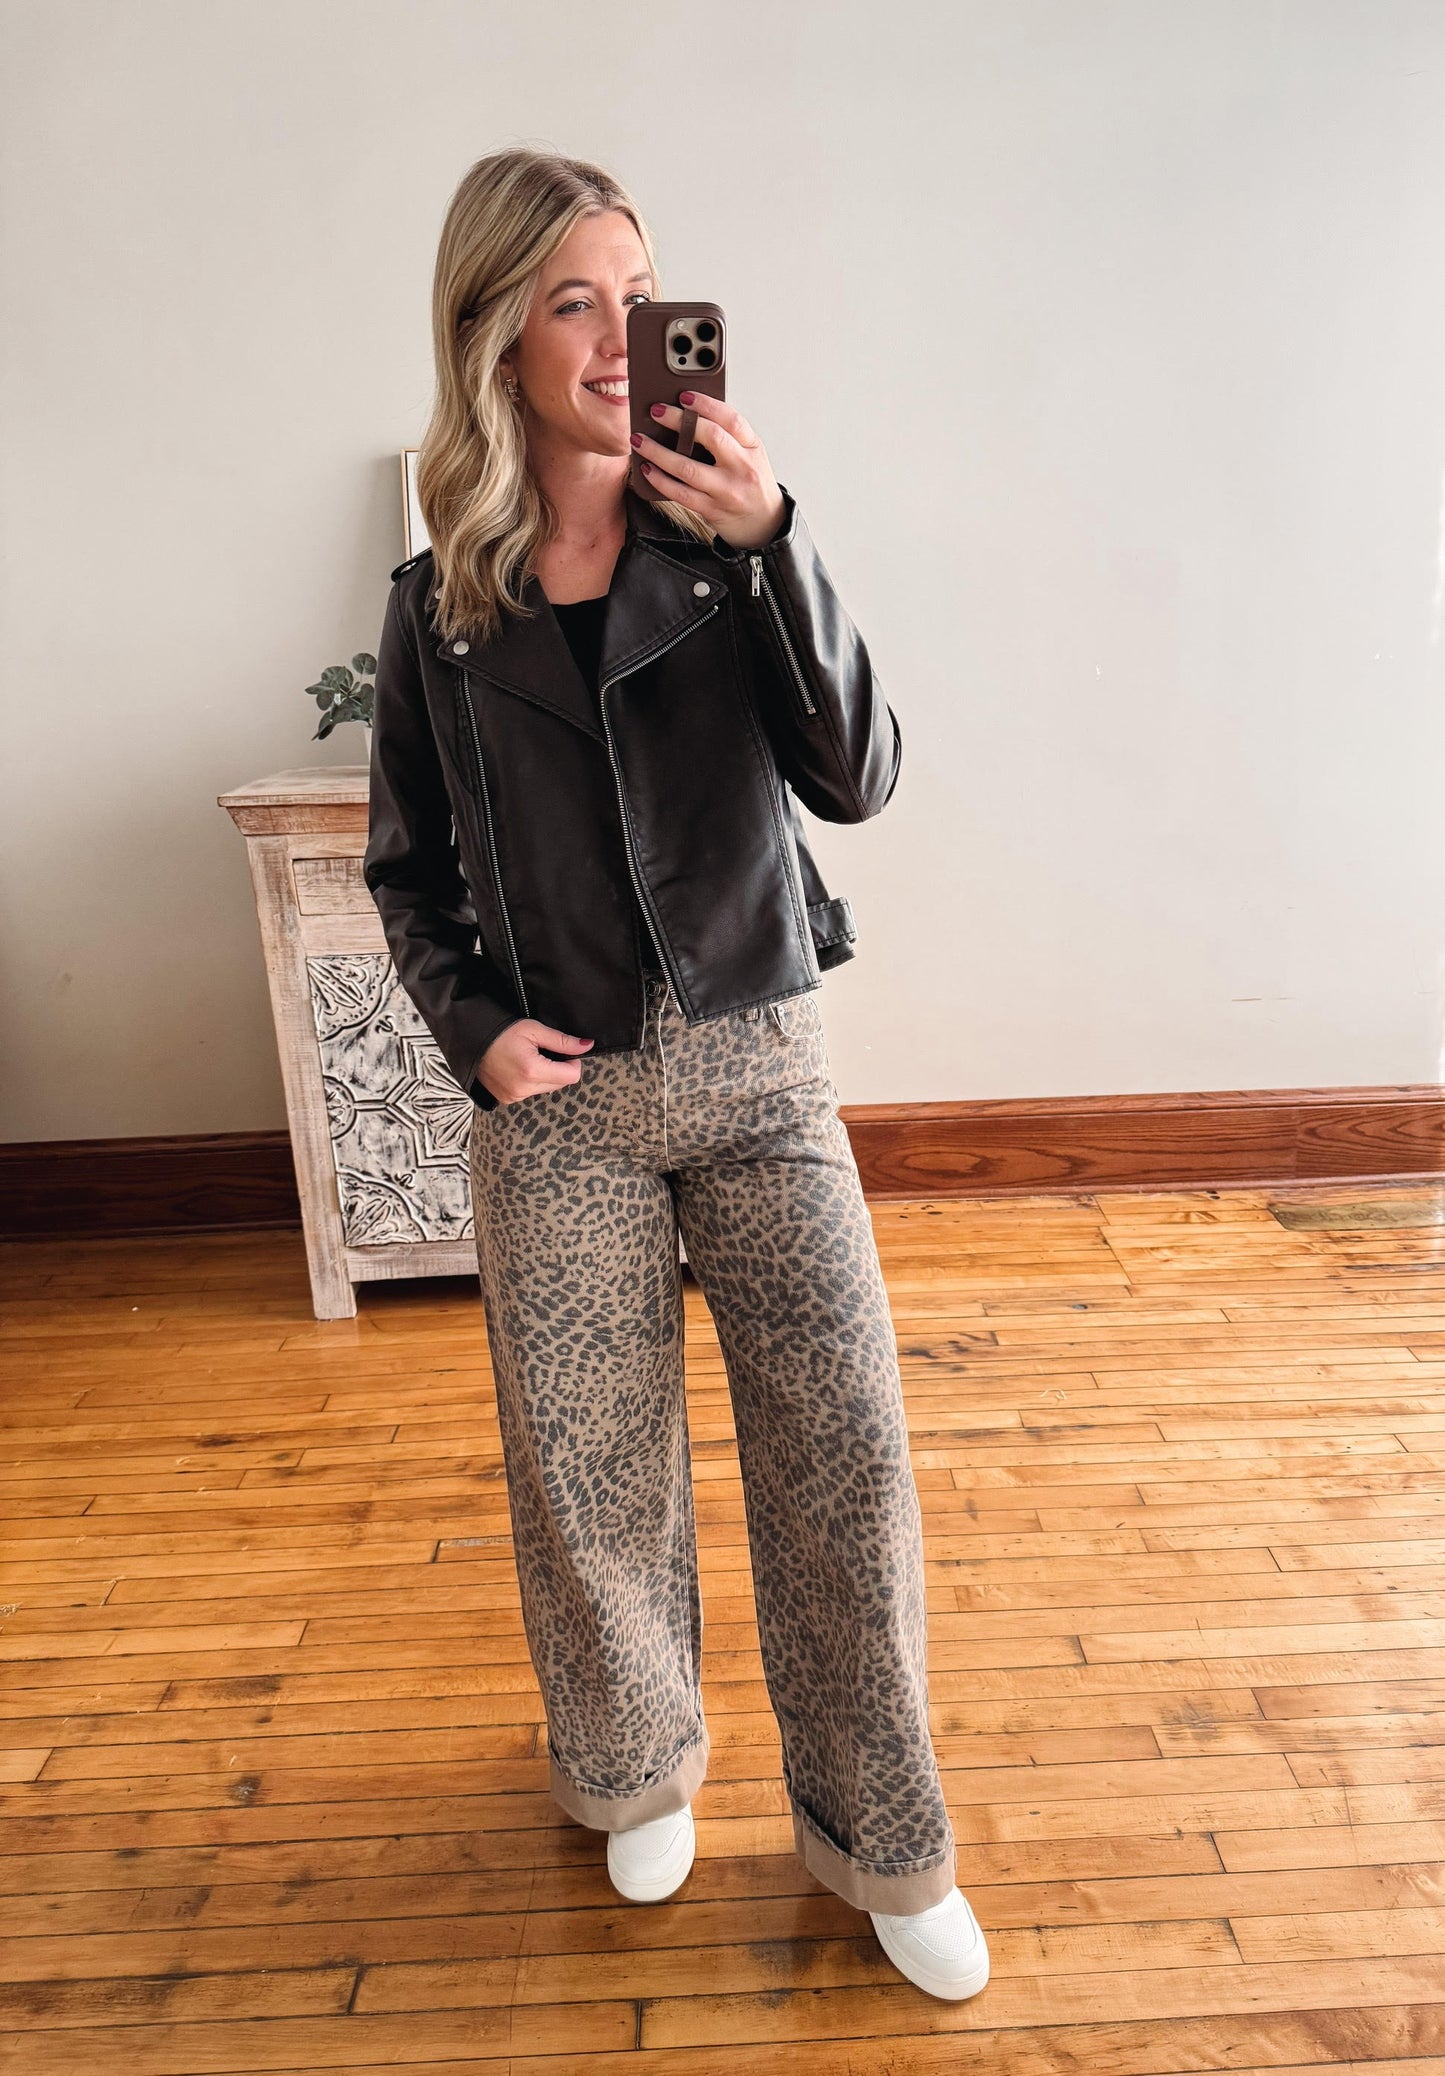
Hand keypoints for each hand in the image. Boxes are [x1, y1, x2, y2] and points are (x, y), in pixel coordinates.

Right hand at [477, 1018, 592, 1105]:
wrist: (470, 1040)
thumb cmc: (501, 1031)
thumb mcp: (534, 1030)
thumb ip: (563, 1041)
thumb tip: (587, 1046)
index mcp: (532, 1071)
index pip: (571, 1076)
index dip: (573, 1062)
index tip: (564, 1051)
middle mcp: (524, 1089)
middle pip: (560, 1084)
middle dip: (559, 1069)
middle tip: (544, 1052)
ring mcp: (514, 1097)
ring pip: (546, 1089)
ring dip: (545, 1076)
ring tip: (529, 1059)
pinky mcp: (507, 1099)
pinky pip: (531, 1093)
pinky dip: (531, 1082)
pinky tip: (520, 1068)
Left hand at [630, 393, 785, 551]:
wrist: (764, 522)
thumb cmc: (751, 482)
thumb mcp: (750, 454)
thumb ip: (728, 436)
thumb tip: (687, 414)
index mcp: (752, 447)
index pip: (732, 419)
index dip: (707, 404)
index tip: (684, 396)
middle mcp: (742, 467)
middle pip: (711, 437)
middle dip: (679, 421)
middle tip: (656, 411)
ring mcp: (727, 491)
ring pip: (688, 468)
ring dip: (658, 453)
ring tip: (639, 440)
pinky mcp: (712, 510)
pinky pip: (680, 493)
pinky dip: (660, 480)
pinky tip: (647, 469)